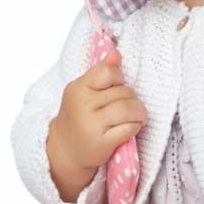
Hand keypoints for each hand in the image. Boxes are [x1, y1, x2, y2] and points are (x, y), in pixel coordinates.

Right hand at [51, 46, 148, 171]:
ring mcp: (91, 125)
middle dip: (132, 98)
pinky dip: (135, 127)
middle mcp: (83, 105)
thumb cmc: (79, 117)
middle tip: (129, 106)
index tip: (117, 86)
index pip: (107, 72)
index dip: (119, 78)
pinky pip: (129, 128)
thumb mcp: (84, 91)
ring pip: (128, 108)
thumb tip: (115, 52)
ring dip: (139, 112)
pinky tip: (131, 128)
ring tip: (137, 116)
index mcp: (78, 88)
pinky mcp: (102, 143)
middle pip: (123, 92)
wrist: (65, 150)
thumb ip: (101, 72)